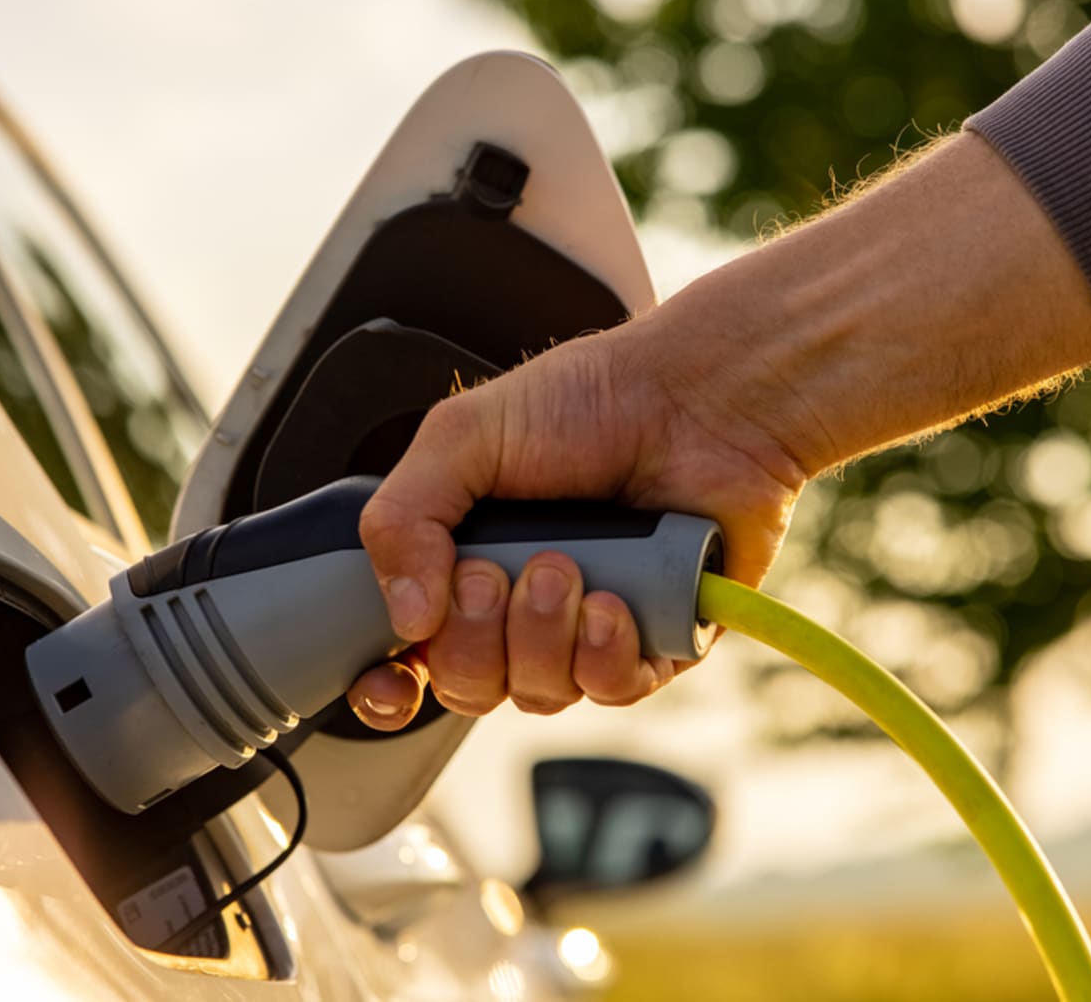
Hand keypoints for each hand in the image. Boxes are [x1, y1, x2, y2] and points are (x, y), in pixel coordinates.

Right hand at [346, 316, 811, 728]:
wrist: (699, 397)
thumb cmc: (591, 400)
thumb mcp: (463, 436)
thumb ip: (403, 517)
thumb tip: (405, 617)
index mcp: (464, 559)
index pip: (411, 655)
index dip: (391, 684)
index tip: (390, 679)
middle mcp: (521, 606)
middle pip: (467, 685)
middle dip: (473, 639)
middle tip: (495, 573)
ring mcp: (588, 629)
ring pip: (539, 694)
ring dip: (541, 637)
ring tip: (566, 567)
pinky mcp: (656, 642)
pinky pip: (611, 690)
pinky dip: (603, 656)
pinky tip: (613, 604)